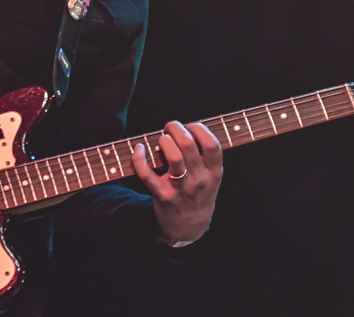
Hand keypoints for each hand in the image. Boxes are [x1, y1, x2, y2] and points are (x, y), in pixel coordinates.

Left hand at [132, 121, 222, 244]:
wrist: (189, 227)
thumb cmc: (199, 194)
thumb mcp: (211, 178)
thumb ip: (204, 157)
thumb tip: (186, 128)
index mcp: (214, 173)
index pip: (212, 145)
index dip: (199, 129)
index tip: (190, 127)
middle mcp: (199, 180)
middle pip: (188, 145)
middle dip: (176, 128)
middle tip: (170, 128)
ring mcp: (180, 188)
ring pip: (173, 157)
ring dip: (164, 141)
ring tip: (162, 139)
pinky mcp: (162, 195)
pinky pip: (146, 174)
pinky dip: (139, 158)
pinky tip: (139, 149)